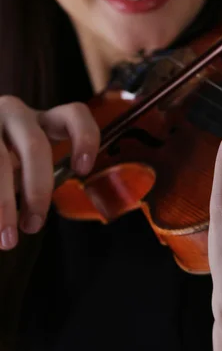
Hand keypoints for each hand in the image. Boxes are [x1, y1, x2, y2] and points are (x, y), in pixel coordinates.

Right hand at [0, 96, 99, 249]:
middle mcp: (16, 112)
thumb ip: (37, 183)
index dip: (84, 138)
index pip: (75, 114)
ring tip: (5, 238)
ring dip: (3, 202)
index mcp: (45, 119)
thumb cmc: (8, 159)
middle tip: (34, 226)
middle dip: (37, 190)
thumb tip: (32, 222)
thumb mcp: (27, 165)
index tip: (82, 170)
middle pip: (35, 145)